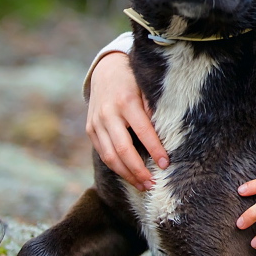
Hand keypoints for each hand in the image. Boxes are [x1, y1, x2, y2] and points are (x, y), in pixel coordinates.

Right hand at [85, 51, 166, 189]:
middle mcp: (108, 114)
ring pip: (109, 156)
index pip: (143, 131)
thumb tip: (165, 134)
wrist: (106, 70)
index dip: (155, 149)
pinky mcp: (90, 130)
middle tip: (152, 184)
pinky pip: (102, 153)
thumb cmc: (134, 80)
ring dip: (126, 174)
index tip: (166, 164)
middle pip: (122, 149)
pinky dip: (115, 167)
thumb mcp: (146, 88)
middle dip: (138, 170)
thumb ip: (154, 108)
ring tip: (142, 186)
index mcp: (125, 101)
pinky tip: (129, 175)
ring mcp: (96, 123)